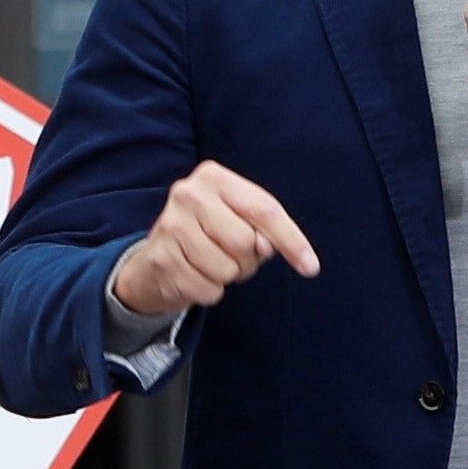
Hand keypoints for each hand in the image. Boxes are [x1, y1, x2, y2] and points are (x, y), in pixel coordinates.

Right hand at [105, 162, 320, 322]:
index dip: (291, 240)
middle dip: (247, 260)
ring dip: (227, 277)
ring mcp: (171, 225)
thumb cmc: (208, 237)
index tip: (310, 267)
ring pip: (227, 269)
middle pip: (246, 242)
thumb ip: (262, 230)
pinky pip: (208, 289)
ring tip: (210, 264)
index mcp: (214, 177)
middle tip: (231, 256)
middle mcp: (189, 194)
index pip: (264, 209)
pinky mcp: (162, 259)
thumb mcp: (239, 221)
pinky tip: (194, 275)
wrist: (156, 262)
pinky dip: (209, 291)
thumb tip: (265, 246)